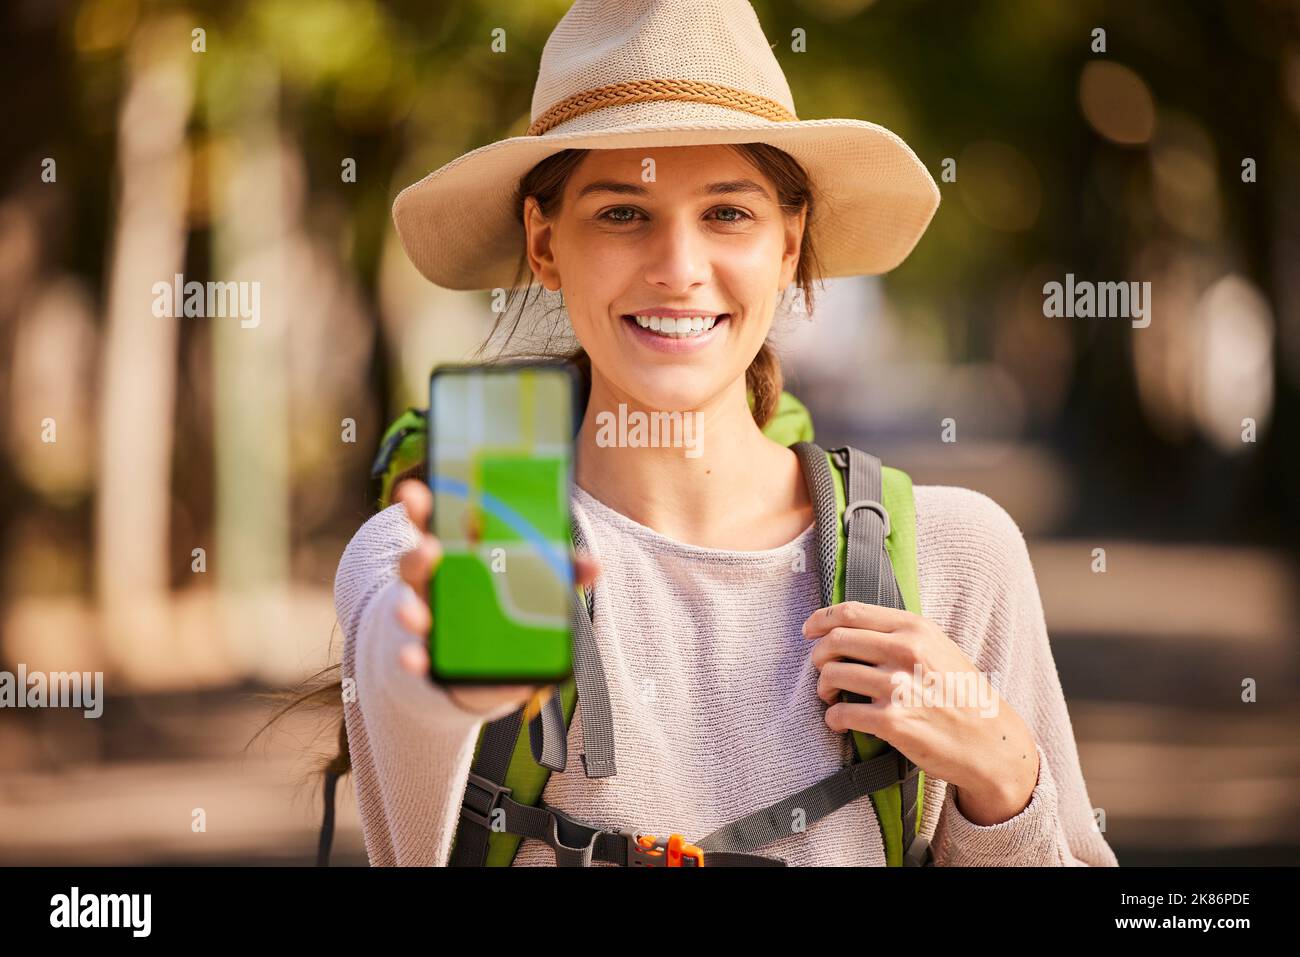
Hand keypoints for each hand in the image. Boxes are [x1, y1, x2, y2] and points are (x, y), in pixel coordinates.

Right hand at [391, 478, 600, 716]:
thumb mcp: (537, 587)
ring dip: (408, 606)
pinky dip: (410, 656)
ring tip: (410, 610)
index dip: (423, 506)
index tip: (417, 492)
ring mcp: (426, 617)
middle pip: (417, 559)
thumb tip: (595, 565)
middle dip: (418, 552)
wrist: (487, 666)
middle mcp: (433, 582)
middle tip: (429, 548)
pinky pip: (412, 654)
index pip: (436, 521)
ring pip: (409, 604)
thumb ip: (562, 574)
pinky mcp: (426, 655)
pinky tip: (413, 657)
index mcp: (458, 554)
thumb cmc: (509, 609)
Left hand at [803, 600, 1039, 825]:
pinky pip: (842, 714)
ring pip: (832, 676)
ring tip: (830, 696)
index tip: (809, 630)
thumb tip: (853, 626)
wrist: (989, 741)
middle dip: (818, 656)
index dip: (821, 620)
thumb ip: (900, 634)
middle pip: (835, 641)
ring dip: (823, 687)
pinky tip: (839, 721)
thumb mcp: (938, 648)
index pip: (852, 612)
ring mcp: (898, 687)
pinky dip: (833, 718)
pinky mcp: (893, 721)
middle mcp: (905, 652)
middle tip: (820, 668)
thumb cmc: (961, 694)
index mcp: (915, 629)